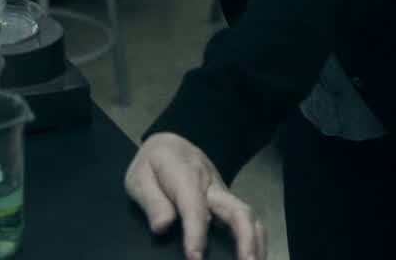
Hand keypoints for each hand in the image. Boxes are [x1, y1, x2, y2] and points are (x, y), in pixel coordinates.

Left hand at [124, 132, 266, 259]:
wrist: (171, 147)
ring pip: (248, 217)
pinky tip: (252, 257)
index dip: (196, 233)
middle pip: (237, 210)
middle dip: (245, 239)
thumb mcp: (139, 178)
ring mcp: (223, 196)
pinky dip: (254, 241)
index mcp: (186, 175)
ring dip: (256, 243)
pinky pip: (245, 222)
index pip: (195, 206)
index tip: (195, 257)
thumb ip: (151, 201)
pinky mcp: (228, 205)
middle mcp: (212, 187)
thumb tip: (163, 226)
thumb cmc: (153, 165)